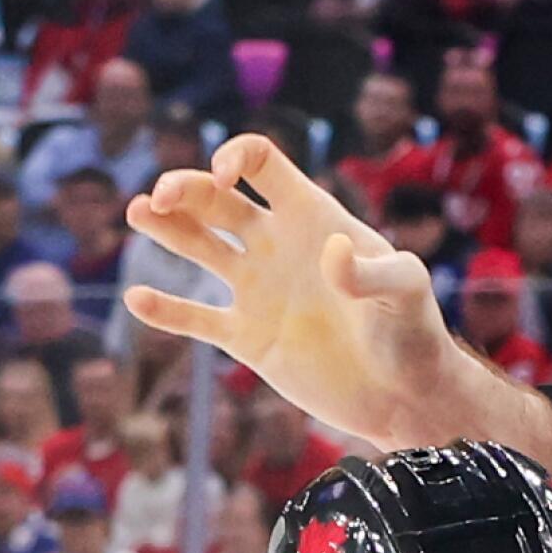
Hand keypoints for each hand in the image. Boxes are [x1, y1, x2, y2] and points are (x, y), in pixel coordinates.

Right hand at [124, 135, 475, 452]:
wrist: (405, 396)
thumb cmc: (415, 334)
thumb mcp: (406, 292)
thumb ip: (372, 271)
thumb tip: (333, 252)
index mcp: (312, 219)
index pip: (261, 164)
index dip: (234, 156)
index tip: (222, 175)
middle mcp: (277, 247)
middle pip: (214, 200)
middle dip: (182, 190)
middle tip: (158, 200)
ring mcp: (258, 290)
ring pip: (197, 246)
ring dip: (163, 227)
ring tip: (137, 212)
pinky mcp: (248, 337)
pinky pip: (196, 319)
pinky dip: (165, 311)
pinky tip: (136, 299)